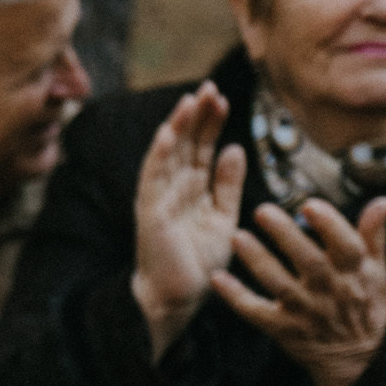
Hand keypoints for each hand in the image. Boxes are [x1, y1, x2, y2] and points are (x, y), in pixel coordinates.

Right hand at [130, 82, 245, 358]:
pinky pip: (153, 180)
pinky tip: (167, 135)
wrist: (180, 298)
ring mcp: (159, 199)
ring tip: (190, 101)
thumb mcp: (224, 217)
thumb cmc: (199, 262)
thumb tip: (235, 148)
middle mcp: (173, 189)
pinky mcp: (151, 214)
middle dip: (196, 116)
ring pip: (168, 155)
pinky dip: (159, 156)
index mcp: (192, 189)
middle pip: (185, 144)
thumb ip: (228, 185)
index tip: (222, 97)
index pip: (201, 147)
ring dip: (177, 127)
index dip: (211, 122)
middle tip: (209, 87)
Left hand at [211, 196, 385, 385]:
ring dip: (258, 261)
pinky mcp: (282, 329)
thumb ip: (373, 236)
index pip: (346, 247)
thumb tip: (383, 201)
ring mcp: (305, 312)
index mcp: (355, 274)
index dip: (330, 225)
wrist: (356, 357)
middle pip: (309, 262)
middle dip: (286, 236)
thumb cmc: (364, 304)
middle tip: (263, 210)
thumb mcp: (376, 272)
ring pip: (279, 285)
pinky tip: (217, 278)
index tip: (310, 204)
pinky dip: (236, 297)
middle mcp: (330, 291)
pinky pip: (255, 312)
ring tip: (237, 236)